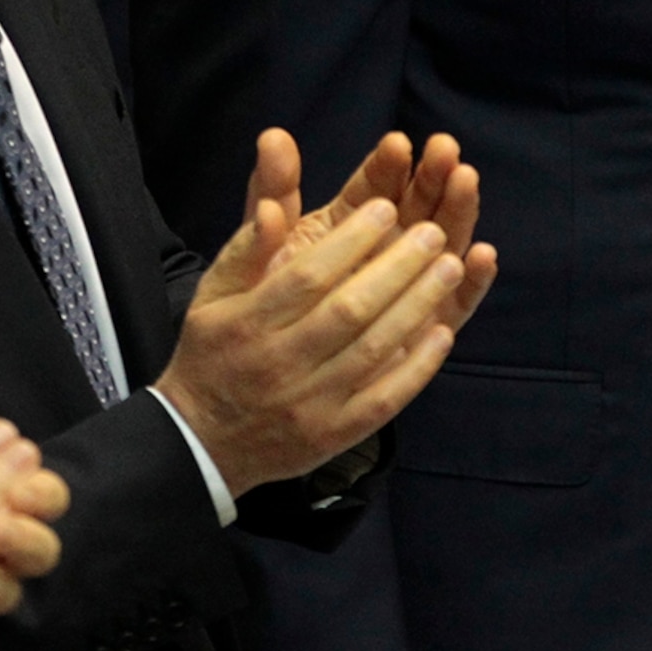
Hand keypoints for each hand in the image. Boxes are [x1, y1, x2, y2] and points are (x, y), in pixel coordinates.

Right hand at [155, 137, 485, 495]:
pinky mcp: (332, 436)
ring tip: (450, 267)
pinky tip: (443, 334)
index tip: (387, 207)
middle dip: (397, 267)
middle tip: (433, 232)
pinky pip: (382, 402)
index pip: (308, 277)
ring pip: (372, 351)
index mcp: (249, 323)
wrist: (202, 443)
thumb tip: (274, 209)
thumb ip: (246, 250)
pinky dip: (417, 369)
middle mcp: (279, 364)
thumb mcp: (212, 295)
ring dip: (416, 306)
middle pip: (348, 310)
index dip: (351, 241)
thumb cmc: (213, 353)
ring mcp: (309, 405)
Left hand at [255, 128, 497, 332]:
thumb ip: (270, 192)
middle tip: (444, 150)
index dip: (388, 164)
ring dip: (458, 211)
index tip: (396, 143)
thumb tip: (272, 136)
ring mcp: (415, 285)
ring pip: (445, 243)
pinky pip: (458, 303)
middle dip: (432, 177)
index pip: (377, 185)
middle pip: (419, 206)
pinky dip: (474, 281)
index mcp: (352, 222)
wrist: (265, 381)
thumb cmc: (262, 307)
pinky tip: (482, 256)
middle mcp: (390, 248)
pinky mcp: (431, 326)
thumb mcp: (257, 248)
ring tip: (465, 181)